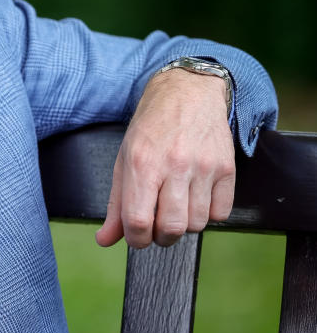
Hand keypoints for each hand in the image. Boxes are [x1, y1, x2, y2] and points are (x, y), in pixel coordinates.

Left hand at [96, 68, 234, 248]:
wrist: (188, 93)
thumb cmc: (151, 127)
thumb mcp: (124, 160)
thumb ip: (116, 204)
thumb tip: (105, 239)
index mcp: (142, 164)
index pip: (138, 220)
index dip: (136, 239)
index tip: (137, 237)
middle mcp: (174, 166)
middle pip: (171, 228)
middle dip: (161, 237)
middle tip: (157, 226)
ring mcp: (203, 167)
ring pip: (197, 224)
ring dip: (184, 225)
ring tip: (176, 207)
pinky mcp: (227, 168)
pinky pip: (221, 213)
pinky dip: (209, 215)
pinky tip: (197, 199)